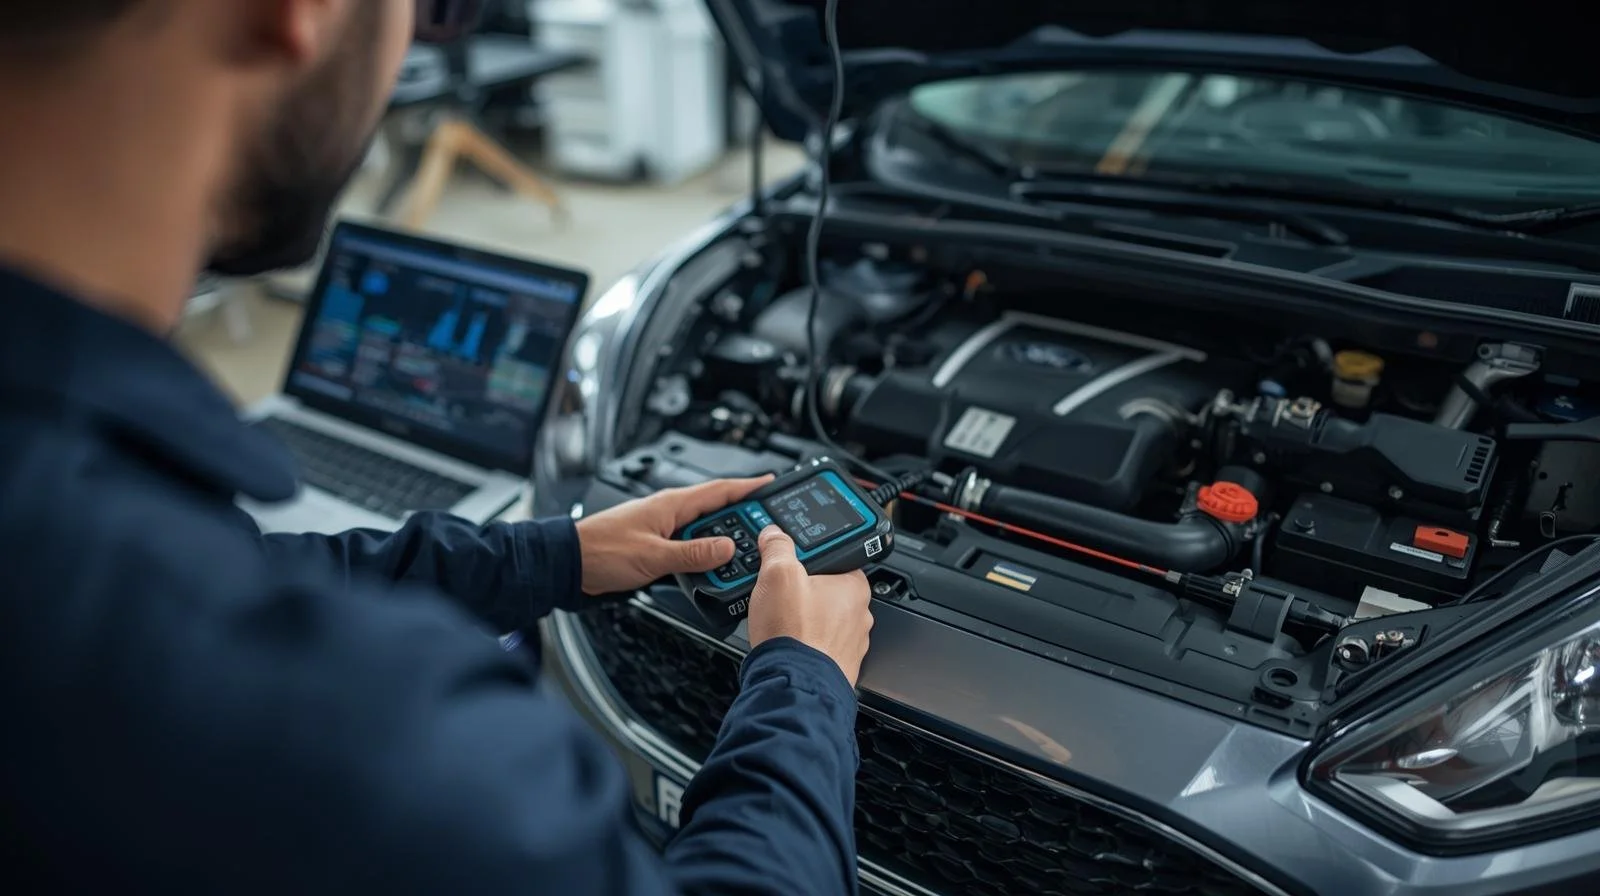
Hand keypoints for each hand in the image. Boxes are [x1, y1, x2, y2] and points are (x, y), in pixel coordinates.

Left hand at [574, 476, 773, 596]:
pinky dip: (704, 553)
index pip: (719, 490)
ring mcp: (663, 528)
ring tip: (743, 554)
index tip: (771, 484)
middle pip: (716, 510)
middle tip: (766, 530)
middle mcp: (669, 512)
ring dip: (722, 540)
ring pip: (703, 530)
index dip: (748, 486)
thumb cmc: (600, 551)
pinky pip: (689, 544)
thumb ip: (693, 554)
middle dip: (742, 518)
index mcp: (671, 504)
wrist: (569, 564)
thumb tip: (727, 549)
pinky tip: (711, 566)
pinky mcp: (656, 545)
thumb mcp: (653, 556)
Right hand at [746, 526, 872, 686]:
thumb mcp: (778, 574)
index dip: (809, 560)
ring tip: (781, 622)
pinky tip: (787, 644)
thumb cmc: (794, 634)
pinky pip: (819, 646)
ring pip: (823, 621)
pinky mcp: (838, 666)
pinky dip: (804, 644)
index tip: (792, 564)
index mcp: (855, 587)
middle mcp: (860, 616)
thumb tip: (775, 535)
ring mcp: (851, 644)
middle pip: (827, 591)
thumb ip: (778, 548)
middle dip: (803, 592)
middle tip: (780, 595)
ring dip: (803, 619)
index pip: (835, 560)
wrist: (792, 685)